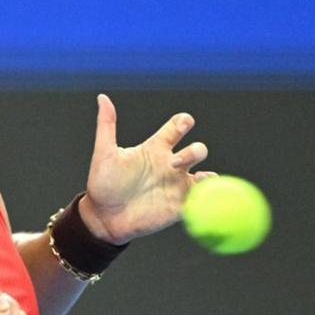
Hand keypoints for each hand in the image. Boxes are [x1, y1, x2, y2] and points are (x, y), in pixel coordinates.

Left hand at [80, 94, 216, 244]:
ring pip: (207, 175)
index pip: (177, 128)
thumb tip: (102, 97)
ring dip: (208, 175)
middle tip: (174, 163)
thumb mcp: (104, 154)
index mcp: (155, 148)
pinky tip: (207, 198)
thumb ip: (106, 125)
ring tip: (199, 178)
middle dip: (194, 151)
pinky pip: (203, 201)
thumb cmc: (103, 184)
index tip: (182, 124)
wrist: (103, 218)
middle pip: (197, 150)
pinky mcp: (179, 207)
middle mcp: (170, 165)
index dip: (184, 122)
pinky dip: (211, 198)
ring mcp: (176, 186)